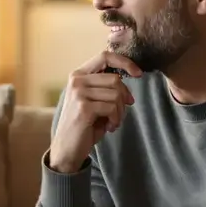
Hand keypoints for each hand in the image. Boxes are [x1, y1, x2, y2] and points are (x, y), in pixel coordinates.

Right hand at [49, 52, 143, 172]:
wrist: (67, 149)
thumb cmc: (84, 125)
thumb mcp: (94, 100)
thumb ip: (106, 86)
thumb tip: (131, 76)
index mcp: (78, 75)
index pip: (105, 56)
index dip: (125, 62)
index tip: (138, 74)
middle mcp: (76, 80)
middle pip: (115, 79)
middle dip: (124, 97)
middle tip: (120, 112)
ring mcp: (79, 93)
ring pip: (116, 94)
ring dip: (120, 111)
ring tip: (112, 122)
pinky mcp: (84, 107)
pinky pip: (112, 107)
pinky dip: (116, 119)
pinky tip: (109, 127)